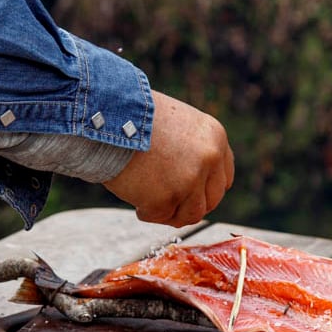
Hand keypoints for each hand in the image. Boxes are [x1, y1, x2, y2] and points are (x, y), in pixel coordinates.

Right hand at [104, 91, 233, 226]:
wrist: (107, 115)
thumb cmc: (134, 116)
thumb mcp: (177, 123)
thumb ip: (193, 149)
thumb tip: (194, 179)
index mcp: (215, 138)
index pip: (223, 179)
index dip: (206, 190)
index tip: (190, 194)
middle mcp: (209, 159)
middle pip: (210, 201)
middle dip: (189, 205)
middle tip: (168, 203)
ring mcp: (189, 181)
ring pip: (190, 215)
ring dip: (171, 214)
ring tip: (149, 203)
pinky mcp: (165, 199)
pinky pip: (159, 217)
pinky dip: (146, 212)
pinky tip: (135, 199)